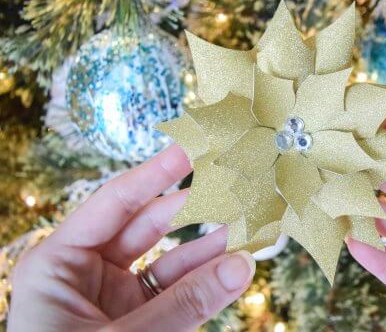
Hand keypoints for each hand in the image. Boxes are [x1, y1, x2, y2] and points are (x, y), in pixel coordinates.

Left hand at [8, 146, 254, 331]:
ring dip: (212, 247)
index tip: (193, 147)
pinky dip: (207, 281)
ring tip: (252, 225)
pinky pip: (178, 294)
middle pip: (151, 226)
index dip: (157, 172)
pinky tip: (237, 262)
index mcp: (59, 263)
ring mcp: (116, 300)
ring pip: (172, 261)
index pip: (117, 202)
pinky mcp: (139, 324)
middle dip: (196, 208)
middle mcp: (88, 274)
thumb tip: (242, 265)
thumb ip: (183, 306)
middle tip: (236, 185)